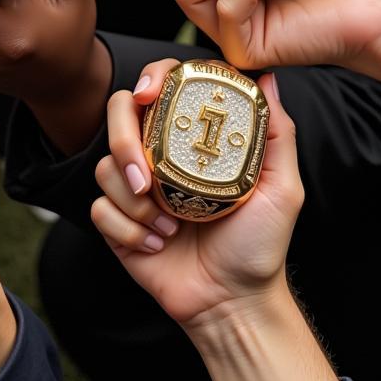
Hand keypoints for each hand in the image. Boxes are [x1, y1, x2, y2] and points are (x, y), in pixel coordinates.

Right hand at [91, 65, 341, 380]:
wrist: (232, 302)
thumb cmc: (259, 245)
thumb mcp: (281, 188)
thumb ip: (277, 134)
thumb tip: (266, 79)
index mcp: (189, 139)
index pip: (160, 87)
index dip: (148, 78)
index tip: (148, 93)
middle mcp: (157, 154)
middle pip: (117, 114)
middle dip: (123, 143)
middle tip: (146, 179)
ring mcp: (134, 186)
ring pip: (105, 166)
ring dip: (136, 203)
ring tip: (169, 227)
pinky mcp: (116, 220)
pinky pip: (100, 209)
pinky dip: (128, 231)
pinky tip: (156, 244)